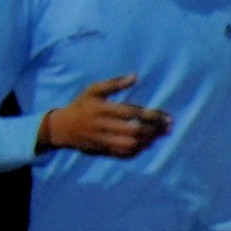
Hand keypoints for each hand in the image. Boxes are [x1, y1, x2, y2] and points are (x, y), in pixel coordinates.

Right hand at [38, 74, 169, 156]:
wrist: (61, 128)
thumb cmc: (82, 105)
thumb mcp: (93, 90)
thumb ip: (114, 83)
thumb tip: (135, 76)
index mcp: (103, 109)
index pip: (133, 113)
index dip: (153, 116)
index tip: (168, 117)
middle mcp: (104, 125)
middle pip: (135, 130)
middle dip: (155, 130)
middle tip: (169, 128)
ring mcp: (104, 140)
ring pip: (132, 144)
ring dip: (149, 141)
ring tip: (160, 135)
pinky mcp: (103, 150)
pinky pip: (124, 154)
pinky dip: (139, 150)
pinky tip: (147, 144)